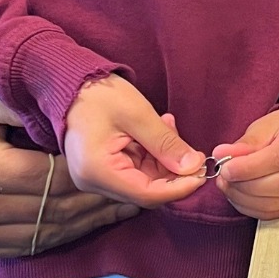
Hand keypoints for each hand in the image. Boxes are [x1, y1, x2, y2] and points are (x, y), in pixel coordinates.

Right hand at [0, 97, 137, 258]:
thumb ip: (17, 101)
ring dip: (90, 221)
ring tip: (126, 206)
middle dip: (100, 199)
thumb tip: (64, 104)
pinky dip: (65, 233)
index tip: (128, 159)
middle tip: (141, 188)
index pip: (52, 177)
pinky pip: (29, 245)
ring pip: (47, 233)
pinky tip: (92, 220)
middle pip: (54, 208)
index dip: (92, 171)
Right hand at [63, 75, 205, 206]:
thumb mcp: (138, 115)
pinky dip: (153, 152)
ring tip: (170, 124)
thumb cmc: (101, 95)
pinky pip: (136, 168)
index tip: (203, 172)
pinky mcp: (104, 168)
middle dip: (173, 169)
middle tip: (193, 148)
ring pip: (144, 179)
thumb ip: (166, 143)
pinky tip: (160, 128)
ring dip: (164, 157)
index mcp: (98, 172)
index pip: (146, 194)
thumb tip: (194, 166)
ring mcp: (98, 176)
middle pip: (146, 189)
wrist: (74, 83)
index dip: (178, 187)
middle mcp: (95, 182)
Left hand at [212, 109, 278, 220]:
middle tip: (224, 178)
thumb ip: (247, 142)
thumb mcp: (268, 124)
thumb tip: (222, 154)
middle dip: (246, 185)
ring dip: (247, 199)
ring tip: (229, 186)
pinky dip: (254, 209)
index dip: (250, 167)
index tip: (227, 168)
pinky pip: (278, 212)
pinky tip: (241, 197)